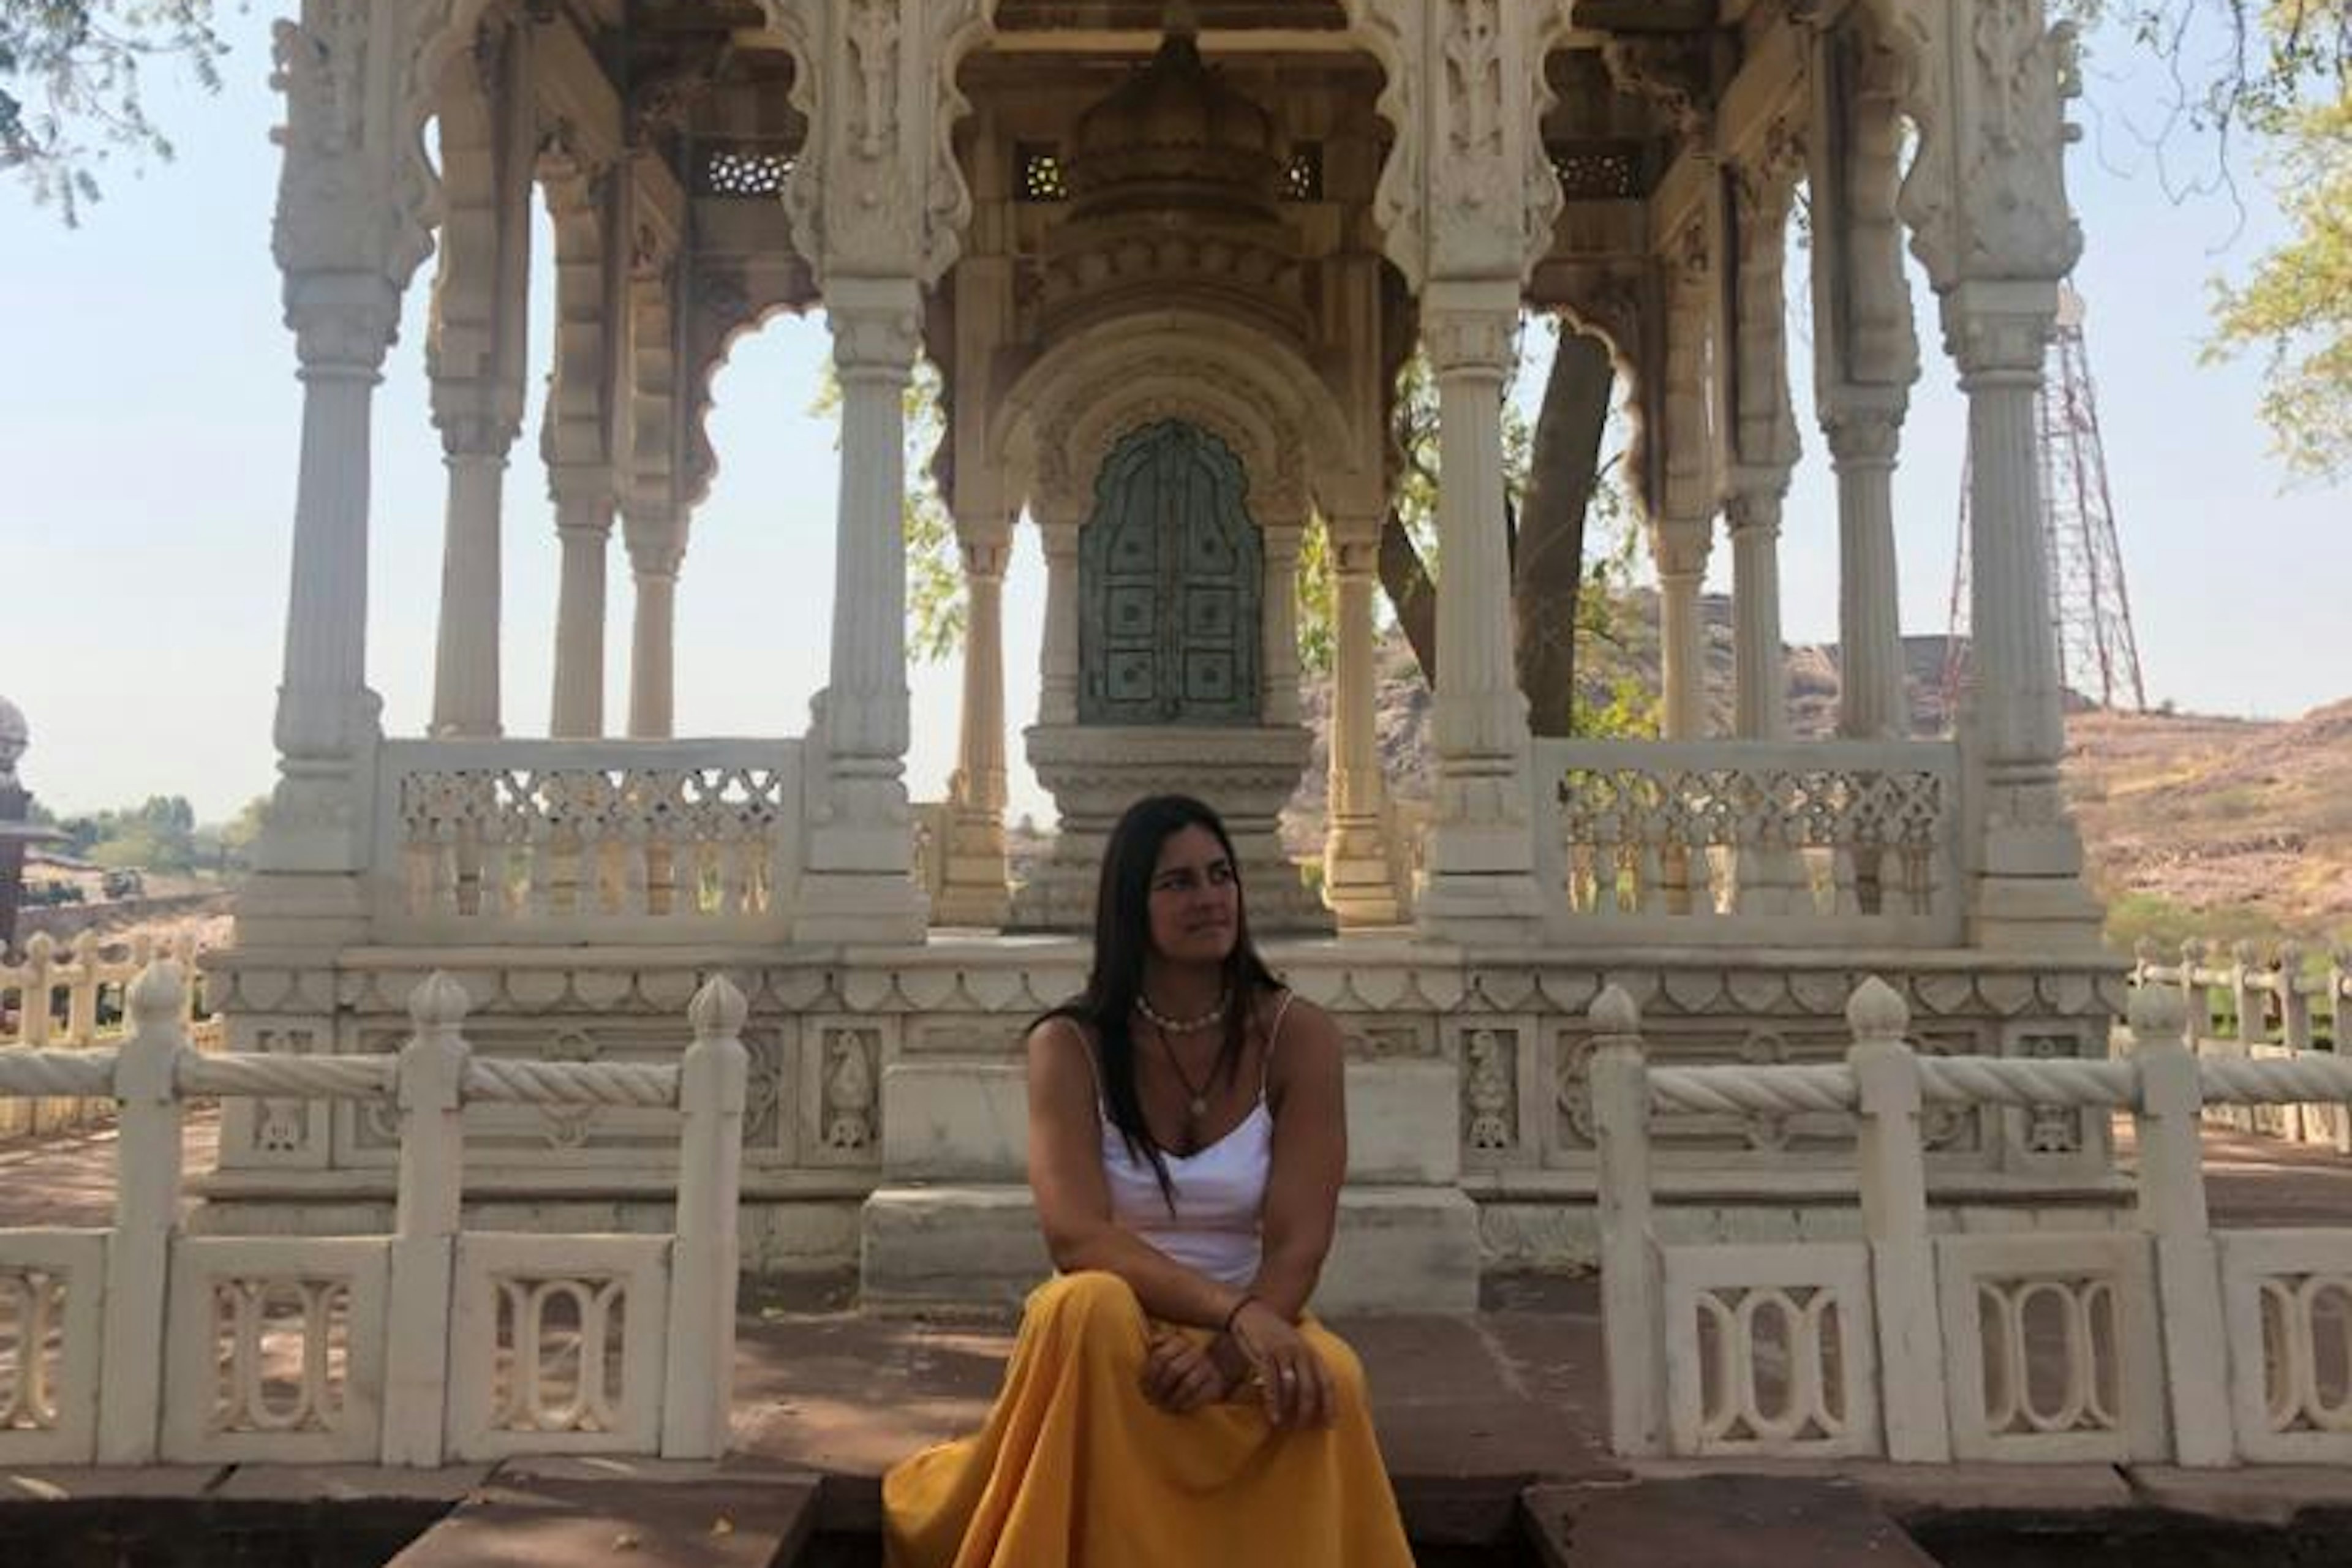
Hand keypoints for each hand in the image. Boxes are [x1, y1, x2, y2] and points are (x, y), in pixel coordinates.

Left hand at [1142, 1328, 1233, 1414]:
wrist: (1213, 1373)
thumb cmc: (1181, 1364)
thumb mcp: (1168, 1351)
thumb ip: (1159, 1343)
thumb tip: (1153, 1341)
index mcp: (1181, 1342)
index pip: (1160, 1356)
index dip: (1149, 1374)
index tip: (1143, 1387)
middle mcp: (1196, 1352)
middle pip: (1173, 1370)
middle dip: (1160, 1388)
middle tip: (1151, 1399)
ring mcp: (1207, 1367)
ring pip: (1188, 1384)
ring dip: (1173, 1398)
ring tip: (1163, 1406)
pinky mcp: (1216, 1384)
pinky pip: (1200, 1396)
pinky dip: (1187, 1404)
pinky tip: (1178, 1409)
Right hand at [1227, 1299, 1334, 1429]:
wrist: (1250, 1313)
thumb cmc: (1273, 1334)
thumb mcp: (1294, 1345)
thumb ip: (1304, 1364)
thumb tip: (1309, 1392)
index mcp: (1311, 1351)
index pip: (1327, 1381)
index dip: (1330, 1404)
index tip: (1331, 1424)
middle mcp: (1300, 1352)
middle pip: (1310, 1388)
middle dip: (1308, 1411)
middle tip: (1303, 1427)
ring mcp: (1283, 1352)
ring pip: (1291, 1388)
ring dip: (1289, 1410)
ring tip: (1286, 1425)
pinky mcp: (1265, 1354)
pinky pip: (1271, 1384)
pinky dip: (1273, 1403)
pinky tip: (1273, 1416)